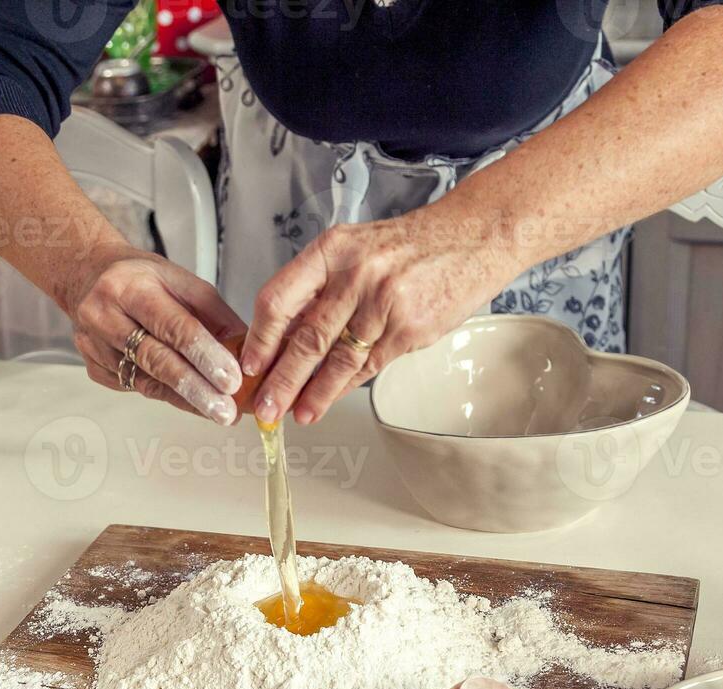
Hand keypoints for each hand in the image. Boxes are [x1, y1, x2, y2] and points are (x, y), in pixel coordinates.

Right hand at [67, 245, 246, 424]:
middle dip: (197, 389)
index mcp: (131, 286)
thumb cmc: (143, 280)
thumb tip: (249, 354)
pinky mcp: (94, 368)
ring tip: (218, 412)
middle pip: (157, 359)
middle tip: (226, 411)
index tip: (231, 380)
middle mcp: (105, 315)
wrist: (91, 278)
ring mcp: (94, 345)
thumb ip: (217, 317)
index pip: (173, 326)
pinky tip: (190, 401)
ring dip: (187, 400)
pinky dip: (168, 396)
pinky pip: (136, 388)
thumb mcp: (185, 283)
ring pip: (147, 381)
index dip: (205, 356)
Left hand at [240, 204, 518, 424]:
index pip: (280, 298)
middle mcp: (356, 276)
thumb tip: (284, 339)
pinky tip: (331, 399)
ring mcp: (384, 305)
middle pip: (306, 338)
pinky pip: (369, 366)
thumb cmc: (410, 246)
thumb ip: (321, 288)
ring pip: (338, 360)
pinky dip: (346, 387)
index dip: (260, 337)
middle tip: (264, 405)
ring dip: (314, 393)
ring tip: (296, 414)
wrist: (472, 240)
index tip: (250, 363)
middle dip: (281, 379)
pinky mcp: (410, 331)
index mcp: (333, 250)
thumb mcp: (356, 249)